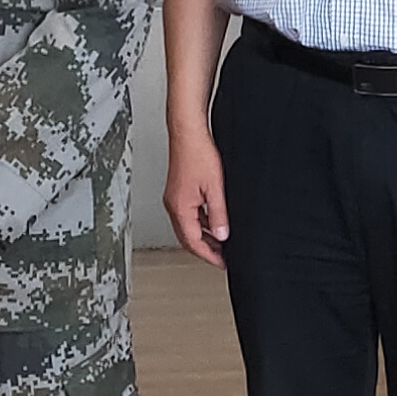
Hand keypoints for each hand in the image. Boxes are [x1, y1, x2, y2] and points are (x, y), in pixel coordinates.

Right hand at [164, 125, 228, 263]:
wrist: (188, 132)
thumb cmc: (198, 154)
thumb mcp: (215, 189)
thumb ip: (218, 215)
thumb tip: (222, 235)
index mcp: (180, 208)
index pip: (193, 242)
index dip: (209, 255)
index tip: (222, 263)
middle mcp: (174, 205)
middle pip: (188, 238)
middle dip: (205, 250)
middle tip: (222, 257)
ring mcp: (175, 198)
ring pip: (188, 226)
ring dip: (203, 236)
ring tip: (221, 241)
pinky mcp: (179, 190)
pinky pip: (189, 214)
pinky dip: (201, 222)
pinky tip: (214, 220)